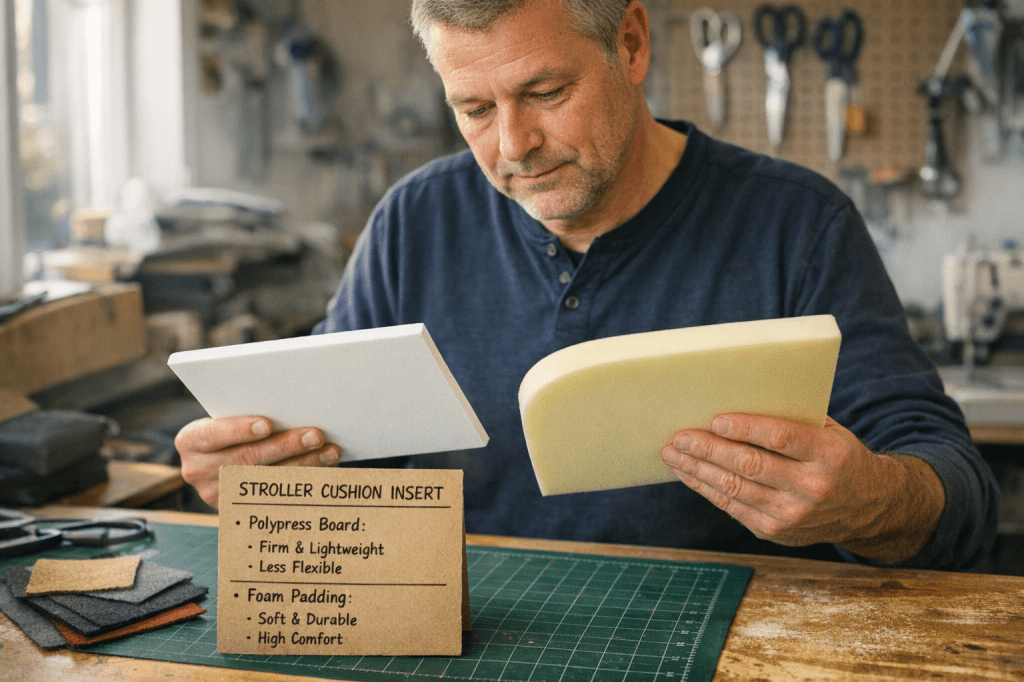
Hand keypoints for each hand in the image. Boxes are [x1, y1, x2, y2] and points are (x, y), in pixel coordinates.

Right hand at [175, 416, 341, 507]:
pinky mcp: (238, 511)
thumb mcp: (228, 418)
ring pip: (265, 480)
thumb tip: (292, 404)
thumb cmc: (231, 430)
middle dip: (285, 446)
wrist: (219, 463)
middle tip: (316, 435)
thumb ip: (249, 414)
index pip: (212, 435)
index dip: (239, 430)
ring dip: (303, 464)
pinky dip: (303, 481)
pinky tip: (324, 470)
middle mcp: (197, 471)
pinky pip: (275, 498)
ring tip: (329, 451)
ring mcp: (217, 495)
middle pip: (246, 459)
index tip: (267, 424)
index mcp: (190, 441)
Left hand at [661, 414, 944, 562]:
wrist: (868, 507)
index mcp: (828, 455)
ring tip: (673, 453)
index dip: (745, 429)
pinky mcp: (775, 531)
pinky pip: (732, 507)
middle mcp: (812, 488)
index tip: (715, 420)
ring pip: (735, 489)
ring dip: (697, 470)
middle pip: (750, 466)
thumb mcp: (830, 432)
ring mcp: (792, 515)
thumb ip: (793, 418)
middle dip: (709, 450)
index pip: (781, 439)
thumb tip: (738, 396)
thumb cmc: (838, 456)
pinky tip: (688, 473)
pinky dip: (706, 488)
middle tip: (680, 436)